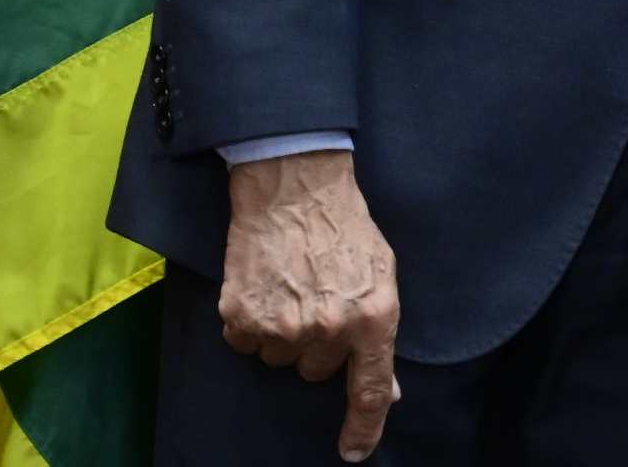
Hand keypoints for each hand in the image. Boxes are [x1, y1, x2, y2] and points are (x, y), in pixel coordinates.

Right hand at [219, 150, 400, 461]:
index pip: (369, 389)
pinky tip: (265, 288)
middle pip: (316, 371)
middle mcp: (328, 327)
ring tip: (292, 287)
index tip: (354, 453)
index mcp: (372, 317)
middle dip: (318, 343)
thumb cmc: (346, 228)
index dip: (364, 427)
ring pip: (280, 358)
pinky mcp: (242, 316)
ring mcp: (282, 324)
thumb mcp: (383, 275)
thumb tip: (386, 391)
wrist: (295, 187)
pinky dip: (252, 323)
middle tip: (319, 298)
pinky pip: (246, 343)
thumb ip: (381, 334)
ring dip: (284, 333)